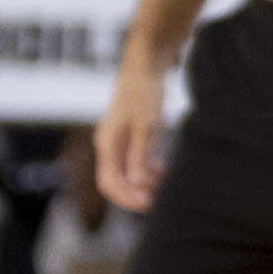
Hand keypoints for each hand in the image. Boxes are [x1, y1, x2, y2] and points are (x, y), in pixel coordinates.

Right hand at [97, 56, 170, 211]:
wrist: (145, 68)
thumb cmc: (144, 94)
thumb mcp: (146, 126)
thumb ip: (140, 154)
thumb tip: (137, 182)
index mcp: (107, 144)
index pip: (109, 182)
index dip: (127, 198)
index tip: (149, 205)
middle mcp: (108, 145)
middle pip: (116, 181)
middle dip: (135, 194)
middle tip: (160, 202)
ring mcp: (118, 141)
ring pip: (126, 172)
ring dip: (143, 183)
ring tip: (164, 188)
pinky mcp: (130, 136)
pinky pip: (134, 161)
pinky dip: (147, 170)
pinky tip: (163, 173)